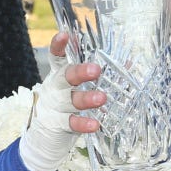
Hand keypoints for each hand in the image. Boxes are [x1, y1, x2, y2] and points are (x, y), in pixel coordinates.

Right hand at [17, 32, 103, 170]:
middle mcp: (55, 88)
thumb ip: (98, 75)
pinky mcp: (58, 125)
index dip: (59, 46)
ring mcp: (56, 107)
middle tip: (96, 70)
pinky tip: (95, 124)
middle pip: (65, 76)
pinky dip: (83, 124)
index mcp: (59, 75)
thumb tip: (127, 62)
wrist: (44, 135)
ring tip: (101, 98)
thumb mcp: (77, 87)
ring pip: (70, 100)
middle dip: (80, 72)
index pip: (57, 57)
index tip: (65, 35)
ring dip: (86, 99)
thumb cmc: (66, 104)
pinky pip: (71, 123)